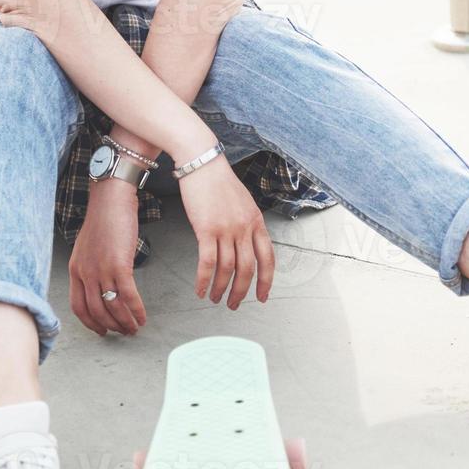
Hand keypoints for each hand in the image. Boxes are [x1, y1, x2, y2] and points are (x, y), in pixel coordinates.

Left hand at [69, 177, 147, 335]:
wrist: (111, 198)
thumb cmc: (104, 217)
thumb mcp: (88, 245)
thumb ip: (92, 265)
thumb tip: (104, 281)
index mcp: (76, 269)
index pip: (79, 306)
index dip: (91, 322)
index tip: (102, 330)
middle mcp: (85, 273)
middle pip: (96, 311)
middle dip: (111, 326)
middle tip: (124, 332)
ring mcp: (101, 270)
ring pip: (112, 307)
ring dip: (125, 322)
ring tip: (135, 328)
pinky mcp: (119, 265)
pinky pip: (128, 296)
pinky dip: (136, 310)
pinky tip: (143, 316)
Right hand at [176, 156, 275, 309]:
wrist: (202, 163)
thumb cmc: (218, 181)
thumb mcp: (243, 202)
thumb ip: (246, 223)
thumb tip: (244, 242)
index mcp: (256, 221)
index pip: (268, 258)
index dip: (266, 281)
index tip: (262, 296)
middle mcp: (245, 227)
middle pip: (248, 269)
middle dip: (242, 292)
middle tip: (234, 305)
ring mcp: (227, 228)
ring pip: (228, 269)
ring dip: (222, 289)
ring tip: (215, 299)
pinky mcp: (206, 229)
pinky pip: (208, 262)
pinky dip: (204, 280)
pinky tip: (200, 289)